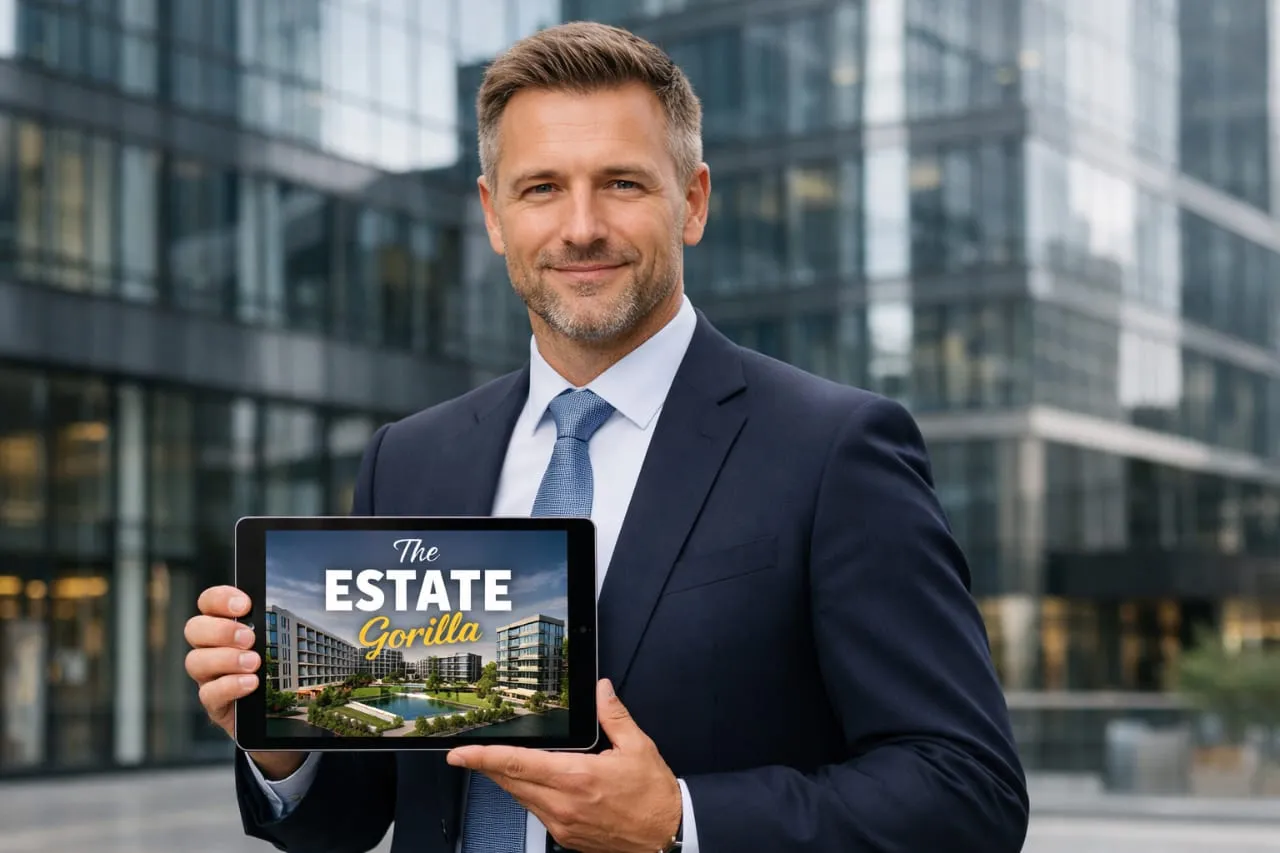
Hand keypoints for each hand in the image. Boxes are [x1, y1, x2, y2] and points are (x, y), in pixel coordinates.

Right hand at [184, 585, 304, 779]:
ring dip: (226, 659)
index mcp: (223, 627)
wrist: (275, 714)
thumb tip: (311, 601)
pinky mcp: (215, 703)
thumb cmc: (277, 671)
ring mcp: (209, 677)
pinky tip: (251, 684)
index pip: (208, 603)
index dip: (219, 598)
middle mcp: (210, 649)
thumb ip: (279, 624)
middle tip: (250, 637)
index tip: (244, 603)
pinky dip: (230, 686)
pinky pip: (208, 694)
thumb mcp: (279, 644)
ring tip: (254, 663)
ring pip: (195, 661)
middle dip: (221, 630)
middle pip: (194, 629)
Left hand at [447, 679, 681, 852]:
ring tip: (499, 763)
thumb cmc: (653, 797)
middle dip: (487, 766)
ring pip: (520, 798)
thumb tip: (601, 691)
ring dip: (507, 780)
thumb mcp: (638, 747)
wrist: (665, 836)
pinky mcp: (566, 837)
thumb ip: (614, 716)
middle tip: (469, 753)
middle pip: (510, 782)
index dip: (483, 758)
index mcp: (577, 778)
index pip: (517, 764)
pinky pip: (535, 812)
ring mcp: (562, 824)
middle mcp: (564, 804)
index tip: (461, 753)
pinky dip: (527, 795)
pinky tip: (533, 783)